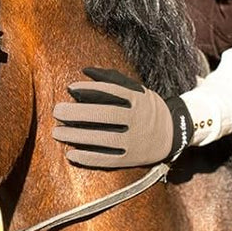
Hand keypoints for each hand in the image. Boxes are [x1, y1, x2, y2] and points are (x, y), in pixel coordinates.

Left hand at [51, 68, 193, 168]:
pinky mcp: (132, 158)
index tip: (69, 88)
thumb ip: (112, 79)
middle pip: (105, 115)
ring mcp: (135, 141)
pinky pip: (108, 159)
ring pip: (104, 139)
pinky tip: (71, 154)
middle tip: (57, 111)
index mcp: (138, 100)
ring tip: (57, 132)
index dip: (89, 89)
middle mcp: (138, 120)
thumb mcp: (137, 90)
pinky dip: (88, 158)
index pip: (111, 92)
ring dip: (78, 136)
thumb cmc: (147, 108)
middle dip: (78, 113)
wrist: (174, 133)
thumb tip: (85, 70)